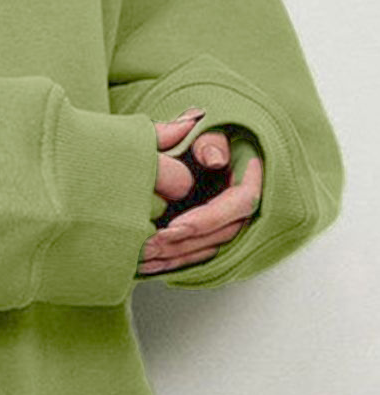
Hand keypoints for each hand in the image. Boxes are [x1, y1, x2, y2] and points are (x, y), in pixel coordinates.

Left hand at [138, 110, 263, 274]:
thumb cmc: (206, 134)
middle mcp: (243, 208)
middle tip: (148, 245)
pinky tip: (147, 265)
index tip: (173, 227)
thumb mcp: (211, 128)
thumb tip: (215, 159)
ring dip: (175, 257)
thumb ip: (210, 140)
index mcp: (250, 180)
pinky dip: (172, 262)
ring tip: (142, 256)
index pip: (237, 205)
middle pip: (220, 234)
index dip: (205, 219)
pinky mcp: (212, 236)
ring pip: (207, 249)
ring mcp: (229, 225)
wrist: (200, 145)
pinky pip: (197, 254)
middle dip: (183, 243)